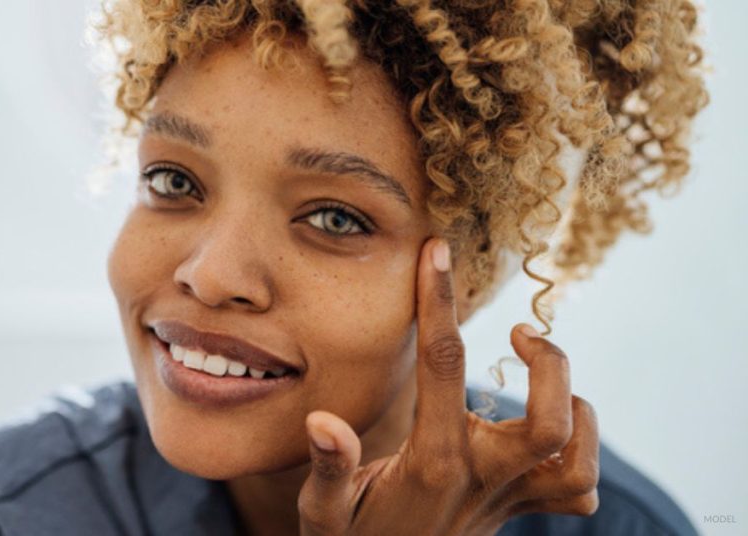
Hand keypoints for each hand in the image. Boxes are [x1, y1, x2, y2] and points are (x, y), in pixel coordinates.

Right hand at [297, 237, 600, 534]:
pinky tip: (548, 428)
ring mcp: (507, 501)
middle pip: (551, 423)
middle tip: (521, 332)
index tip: (436, 254)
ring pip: (579, 459)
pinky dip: (581, 452)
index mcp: (431, 463)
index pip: (443, 366)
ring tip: (539, 373)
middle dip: (551, 364)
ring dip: (575, 405)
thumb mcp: (322, 512)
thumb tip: (323, 420)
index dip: (438, 301)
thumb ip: (327, 468)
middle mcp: (480, 480)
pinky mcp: (518, 512)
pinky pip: (576, 489)